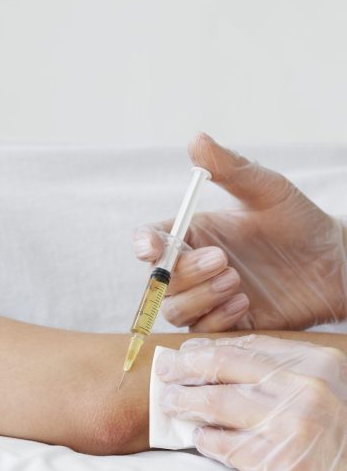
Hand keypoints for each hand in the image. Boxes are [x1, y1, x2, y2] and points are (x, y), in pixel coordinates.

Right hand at [133, 132, 346, 331]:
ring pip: (175, 308)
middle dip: (185, 272)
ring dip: (200, 297)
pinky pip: (201, 331)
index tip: (151, 248)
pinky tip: (245, 302)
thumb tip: (197, 139)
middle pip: (160, 279)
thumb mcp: (267, 190)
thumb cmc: (300, 222)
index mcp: (194, 232)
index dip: (144, 245)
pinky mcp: (227, 323)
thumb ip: (231, 168)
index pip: (151, 240)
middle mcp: (194, 266)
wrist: (336, 264)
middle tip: (223, 261)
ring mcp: (208, 297)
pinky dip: (216, 319)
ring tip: (237, 281)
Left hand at [156, 334, 346, 470]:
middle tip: (164, 371)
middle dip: (184, 367)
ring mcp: (289, 425)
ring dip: (184, 402)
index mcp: (314, 363)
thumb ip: (272, 370)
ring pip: (215, 403)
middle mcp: (303, 388)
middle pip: (222, 367)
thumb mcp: (315, 390)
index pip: (245, 347)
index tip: (184, 353)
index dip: (206, 349)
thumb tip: (206, 355)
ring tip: (170, 403)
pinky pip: (223, 444)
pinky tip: (199, 437)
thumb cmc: (331, 435)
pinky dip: (204, 439)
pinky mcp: (276, 462)